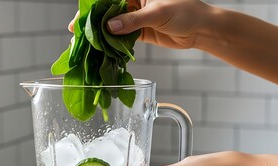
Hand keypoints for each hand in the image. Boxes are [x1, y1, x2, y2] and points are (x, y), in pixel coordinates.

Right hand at [69, 0, 212, 48]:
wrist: (201, 28)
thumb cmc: (186, 11)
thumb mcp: (158, 12)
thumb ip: (133, 20)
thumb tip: (110, 27)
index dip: (93, 7)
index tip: (81, 18)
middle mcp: (134, 2)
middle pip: (108, 11)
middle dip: (93, 22)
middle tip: (76, 33)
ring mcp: (136, 17)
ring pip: (114, 25)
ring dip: (101, 35)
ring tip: (86, 44)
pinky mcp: (140, 31)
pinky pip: (123, 37)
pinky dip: (114, 44)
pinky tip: (103, 50)